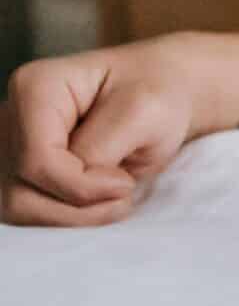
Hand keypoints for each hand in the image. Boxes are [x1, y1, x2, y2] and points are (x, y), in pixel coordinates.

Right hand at [4, 47, 188, 225]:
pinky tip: (97, 201)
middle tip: (124, 191)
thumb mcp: (143, 112)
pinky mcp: (21, 170)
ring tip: (112, 198)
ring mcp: (11, 145)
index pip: (37, 160)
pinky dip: (66, 217)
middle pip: (19, 190)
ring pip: (18, 207)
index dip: (82, 185)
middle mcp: (11, 116)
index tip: (126, 183)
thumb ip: (103, 147)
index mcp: (35, 88)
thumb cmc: (153, 93)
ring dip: (73, 217)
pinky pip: (29, 212)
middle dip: (78, 207)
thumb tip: (80, 186)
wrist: (157, 91)